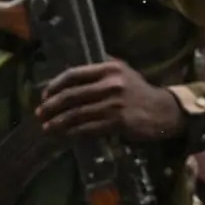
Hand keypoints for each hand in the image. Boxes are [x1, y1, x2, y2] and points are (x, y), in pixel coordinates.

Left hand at [35, 60, 183, 143]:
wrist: (165, 111)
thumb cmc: (140, 92)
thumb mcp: (124, 72)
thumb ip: (101, 69)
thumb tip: (74, 72)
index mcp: (109, 68)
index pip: (74, 74)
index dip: (55, 85)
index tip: (45, 94)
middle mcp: (110, 84)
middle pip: (72, 95)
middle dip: (52, 106)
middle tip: (39, 113)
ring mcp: (113, 104)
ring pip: (77, 114)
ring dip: (58, 122)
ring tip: (47, 127)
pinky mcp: (117, 123)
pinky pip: (88, 128)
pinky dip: (73, 133)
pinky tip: (64, 136)